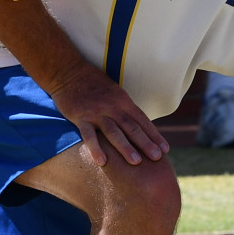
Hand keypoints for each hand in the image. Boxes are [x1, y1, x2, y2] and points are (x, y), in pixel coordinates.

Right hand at [48, 65, 167, 166]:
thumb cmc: (93, 85)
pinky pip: (89, 135)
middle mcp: (113, 107)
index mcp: (123, 101)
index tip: (165, 150)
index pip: (142, 120)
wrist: (68, 72)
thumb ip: (125, 109)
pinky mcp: (80, 117)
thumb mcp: (114, 93)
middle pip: (132, 127)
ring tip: (136, 162)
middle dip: (146, 143)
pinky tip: (102, 162)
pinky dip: (95, 148)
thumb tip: (139, 127)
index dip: (154, 135)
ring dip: (126, 147)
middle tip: (157, 158)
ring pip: (114, 131)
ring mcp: (96, 112)